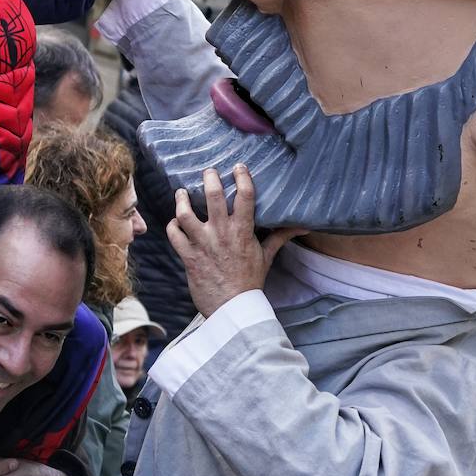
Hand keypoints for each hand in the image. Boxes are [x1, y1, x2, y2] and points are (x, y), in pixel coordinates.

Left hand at [166, 165, 305, 317]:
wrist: (233, 309)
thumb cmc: (250, 282)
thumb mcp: (266, 257)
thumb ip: (280, 237)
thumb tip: (303, 227)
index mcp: (243, 231)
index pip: (245, 196)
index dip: (242, 177)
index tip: (238, 167)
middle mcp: (221, 234)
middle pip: (213, 196)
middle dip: (210, 178)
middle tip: (208, 172)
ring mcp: (202, 244)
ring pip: (186, 213)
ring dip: (182, 200)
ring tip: (182, 193)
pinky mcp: (188, 257)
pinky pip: (174, 235)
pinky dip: (172, 225)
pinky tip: (176, 222)